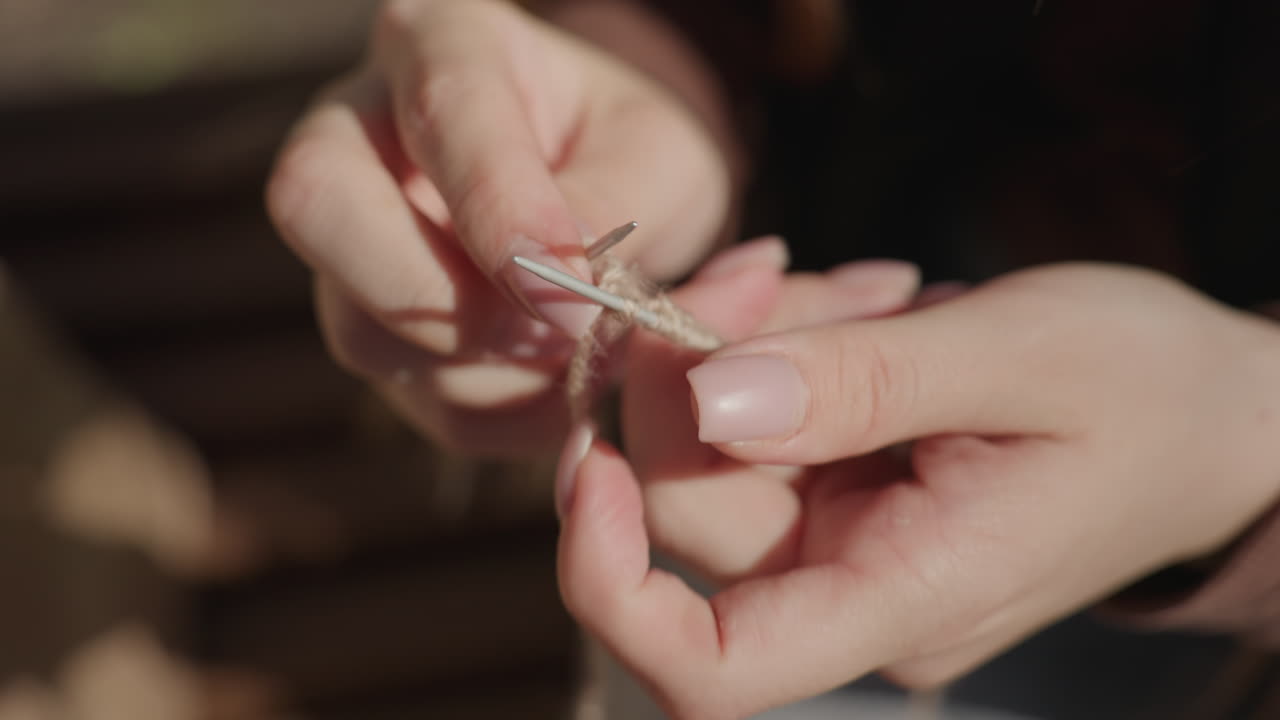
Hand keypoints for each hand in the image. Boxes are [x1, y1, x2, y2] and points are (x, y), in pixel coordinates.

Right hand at [265, 0, 729, 453]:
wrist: (608, 192)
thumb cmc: (630, 151)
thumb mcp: (660, 153)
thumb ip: (615, 202)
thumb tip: (556, 285)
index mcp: (445, 42)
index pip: (442, 111)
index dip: (500, 212)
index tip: (572, 297)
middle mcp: (363, 128)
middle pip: (320, 205)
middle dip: (446, 301)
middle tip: (560, 330)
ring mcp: (348, 234)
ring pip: (360, 327)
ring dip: (490, 372)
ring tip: (581, 353)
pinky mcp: (365, 319)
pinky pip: (409, 395)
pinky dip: (496, 414)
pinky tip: (556, 387)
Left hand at [556, 263, 1279, 718]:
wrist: (1212, 419)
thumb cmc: (1149, 390)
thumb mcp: (1020, 356)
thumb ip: (860, 382)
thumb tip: (705, 396)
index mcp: (904, 597)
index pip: (707, 669)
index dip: (608, 577)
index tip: (594, 453)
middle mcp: (856, 592)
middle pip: (690, 501)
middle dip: (693, 366)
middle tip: (766, 270)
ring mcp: (847, 546)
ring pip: (713, 443)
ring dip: (749, 340)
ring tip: (869, 289)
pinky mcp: (845, 495)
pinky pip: (758, 417)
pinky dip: (782, 347)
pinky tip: (864, 306)